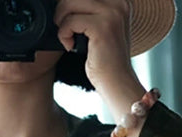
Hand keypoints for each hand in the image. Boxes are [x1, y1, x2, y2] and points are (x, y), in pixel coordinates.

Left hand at [54, 0, 146, 127]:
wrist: (117, 82)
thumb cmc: (105, 60)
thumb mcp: (99, 28)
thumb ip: (88, 12)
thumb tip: (64, 3)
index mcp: (119, 0)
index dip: (70, 4)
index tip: (68, 21)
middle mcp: (118, 2)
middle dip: (62, 9)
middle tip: (64, 28)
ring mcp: (112, 13)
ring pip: (71, 2)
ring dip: (62, 21)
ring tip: (67, 36)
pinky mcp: (103, 27)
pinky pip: (70, 21)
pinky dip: (64, 34)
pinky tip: (70, 46)